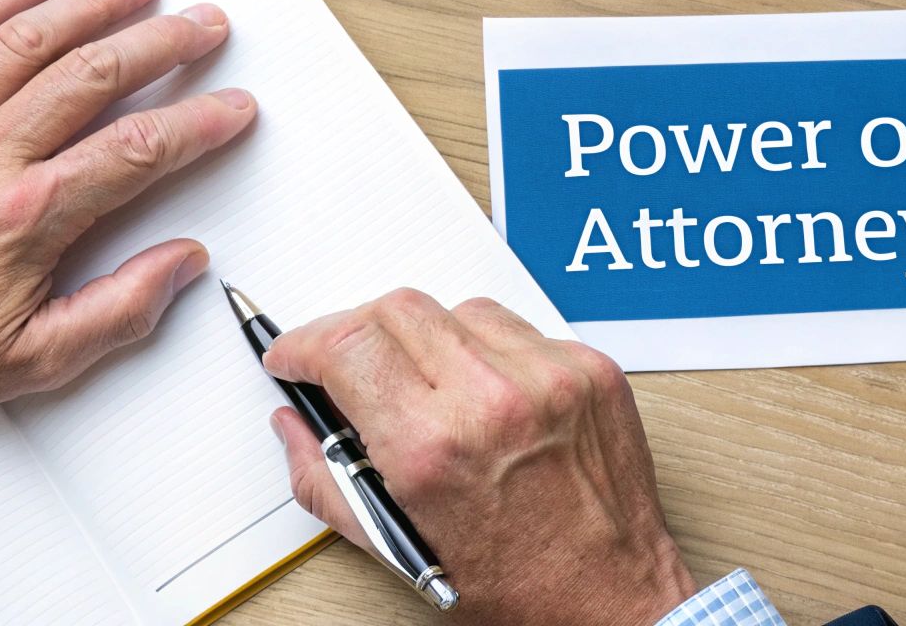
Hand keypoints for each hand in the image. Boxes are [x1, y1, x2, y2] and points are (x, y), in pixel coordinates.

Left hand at [0, 0, 255, 416]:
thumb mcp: (34, 361)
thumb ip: (118, 311)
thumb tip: (181, 263)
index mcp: (23, 219)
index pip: (135, 151)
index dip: (196, 122)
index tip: (232, 108)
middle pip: (91, 76)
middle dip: (161, 42)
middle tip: (203, 24)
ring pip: (26, 42)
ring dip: (91, 4)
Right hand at [264, 289, 697, 625]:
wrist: (613, 597)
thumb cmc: (516, 584)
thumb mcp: (400, 546)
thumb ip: (326, 479)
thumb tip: (292, 424)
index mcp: (433, 447)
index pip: (347, 346)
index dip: (306, 344)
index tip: (296, 356)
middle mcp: (492, 399)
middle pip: (396, 308)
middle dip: (357, 331)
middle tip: (350, 364)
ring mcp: (549, 377)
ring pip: (457, 309)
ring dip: (426, 336)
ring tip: (430, 386)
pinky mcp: (590, 369)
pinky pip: (518, 328)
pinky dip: (488, 350)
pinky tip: (488, 393)